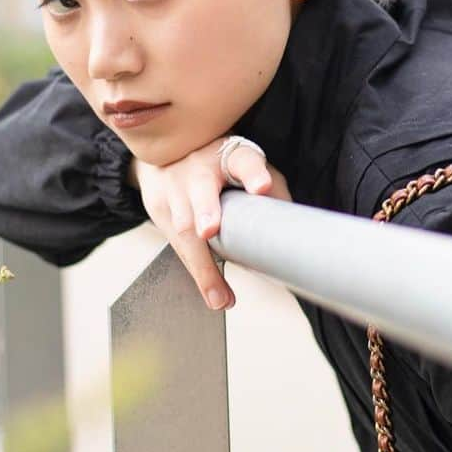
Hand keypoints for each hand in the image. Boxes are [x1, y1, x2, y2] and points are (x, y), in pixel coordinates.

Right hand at [131, 138, 290, 309]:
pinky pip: (175, 243)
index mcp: (231, 155)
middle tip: (210, 231)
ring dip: (202, 264)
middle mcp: (199, 167)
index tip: (262, 187)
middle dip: (205, 211)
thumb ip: (272, 192)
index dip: (254, 173)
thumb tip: (294, 229)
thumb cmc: (221, 167)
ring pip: (183, 225)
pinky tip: (211, 292)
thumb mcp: (248, 168)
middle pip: (201, 189)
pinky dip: (194, 269)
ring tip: (220, 296)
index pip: (245, 160)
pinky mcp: (157, 206)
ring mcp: (174, 185)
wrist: (166, 154)